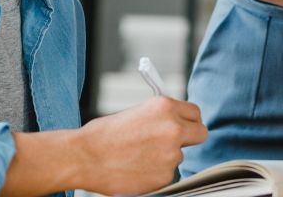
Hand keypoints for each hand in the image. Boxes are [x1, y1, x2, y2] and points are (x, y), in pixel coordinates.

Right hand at [75, 96, 207, 194]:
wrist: (82, 157)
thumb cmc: (103, 135)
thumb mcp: (137, 112)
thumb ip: (161, 117)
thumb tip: (176, 122)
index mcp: (165, 107)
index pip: (195, 113)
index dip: (189, 121)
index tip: (184, 126)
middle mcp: (174, 128)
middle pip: (200, 134)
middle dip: (189, 138)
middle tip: (174, 143)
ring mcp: (171, 154)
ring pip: (179, 156)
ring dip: (165, 157)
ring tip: (138, 157)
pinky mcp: (165, 175)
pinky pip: (167, 173)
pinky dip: (155, 173)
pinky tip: (135, 168)